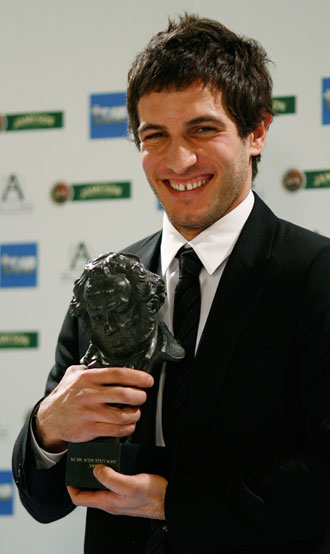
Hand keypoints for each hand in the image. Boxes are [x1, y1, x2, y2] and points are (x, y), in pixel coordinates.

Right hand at [35, 365, 153, 451]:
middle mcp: (89, 394)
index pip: (117, 374)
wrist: (49, 420)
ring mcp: (90, 413)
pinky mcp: (90, 429)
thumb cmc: (64, 396)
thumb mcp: (71, 375)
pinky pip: (116, 430)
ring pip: (122, 415)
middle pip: (124, 394)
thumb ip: (86, 367)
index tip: (148, 380)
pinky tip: (128, 425)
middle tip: (142, 396)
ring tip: (135, 412)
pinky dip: (127, 428)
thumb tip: (102, 360)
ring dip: (135, 414)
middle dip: (139, 396)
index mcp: (87, 378)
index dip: (136, 377)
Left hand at [67, 465, 166, 519]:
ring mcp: (119, 496)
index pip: (79, 498)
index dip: (70, 486)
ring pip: (101, 485)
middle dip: (83, 477)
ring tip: (97, 458)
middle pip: (88, 491)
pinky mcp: (128, 490)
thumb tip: (96, 470)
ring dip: (97, 473)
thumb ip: (111, 478)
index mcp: (107, 501)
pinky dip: (110, 471)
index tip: (69, 474)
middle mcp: (111, 500)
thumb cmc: (152, 496)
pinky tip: (116, 461)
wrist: (169, 499)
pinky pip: (113, 481)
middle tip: (83, 462)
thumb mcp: (129, 485)